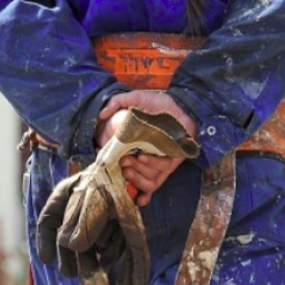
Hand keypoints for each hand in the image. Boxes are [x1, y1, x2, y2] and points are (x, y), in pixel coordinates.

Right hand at [96, 91, 195, 206]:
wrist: (183, 105)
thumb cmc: (160, 103)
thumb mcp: (136, 99)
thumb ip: (117, 102)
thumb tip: (101, 115)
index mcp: (134, 146)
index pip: (122, 164)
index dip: (115, 174)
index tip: (108, 172)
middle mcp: (144, 156)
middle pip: (133, 175)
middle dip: (129, 172)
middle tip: (124, 162)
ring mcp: (158, 162)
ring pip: (146, 179)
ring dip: (139, 175)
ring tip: (137, 158)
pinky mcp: (171, 165)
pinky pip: (160, 179)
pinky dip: (149, 186)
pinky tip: (142, 183)